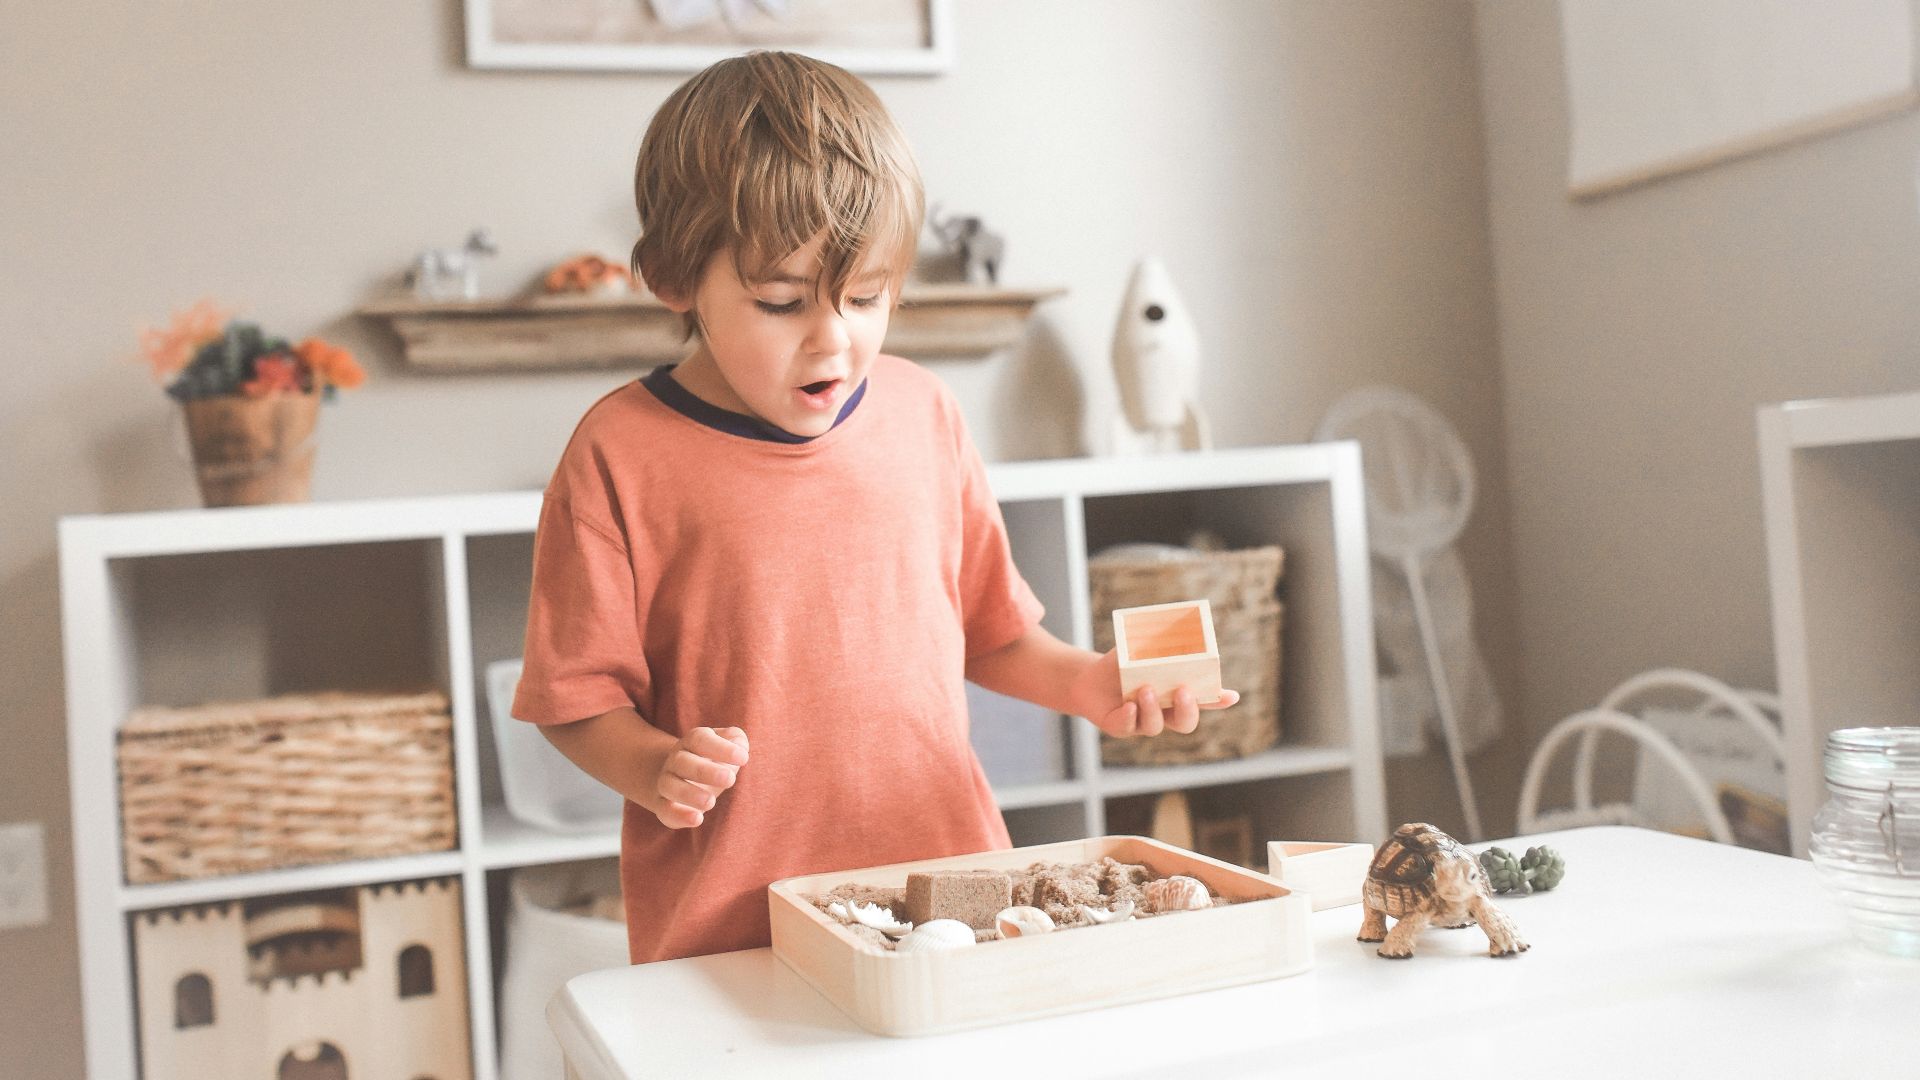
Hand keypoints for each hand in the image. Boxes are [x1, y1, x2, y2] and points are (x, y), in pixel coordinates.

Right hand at [650, 726, 747, 828]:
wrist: (685, 776)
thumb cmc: (714, 759)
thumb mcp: (727, 745)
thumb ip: (736, 740)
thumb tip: (740, 747)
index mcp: (692, 742)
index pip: (700, 739)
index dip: (721, 748)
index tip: (744, 758)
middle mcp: (676, 760)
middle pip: (682, 761)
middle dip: (705, 771)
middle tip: (730, 779)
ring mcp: (667, 782)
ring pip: (668, 786)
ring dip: (689, 794)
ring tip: (711, 802)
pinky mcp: (664, 805)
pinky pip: (664, 810)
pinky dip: (679, 816)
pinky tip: (697, 819)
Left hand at [1069, 649, 1240, 738]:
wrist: (1089, 678)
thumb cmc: (1123, 664)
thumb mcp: (1140, 650)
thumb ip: (1159, 645)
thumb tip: (1176, 626)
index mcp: (1175, 695)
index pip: (1203, 700)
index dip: (1217, 700)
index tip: (1231, 695)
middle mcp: (1163, 713)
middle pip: (1185, 723)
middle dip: (1188, 710)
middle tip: (1183, 691)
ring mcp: (1141, 723)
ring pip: (1156, 726)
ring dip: (1153, 709)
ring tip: (1146, 689)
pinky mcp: (1119, 726)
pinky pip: (1127, 727)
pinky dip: (1130, 717)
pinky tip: (1129, 705)